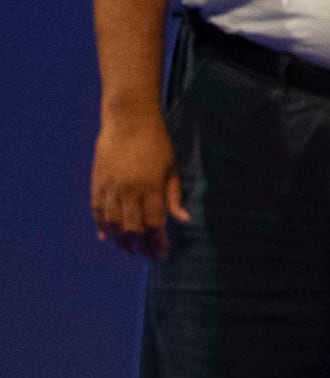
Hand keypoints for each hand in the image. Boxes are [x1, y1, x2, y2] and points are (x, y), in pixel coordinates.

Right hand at [93, 112, 188, 256]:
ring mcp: (110, 187)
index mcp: (150, 187)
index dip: (157, 242)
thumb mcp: (171, 167)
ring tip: (128, 251)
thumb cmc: (156, 142)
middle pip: (132, 228)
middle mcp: (128, 191)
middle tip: (146, 257)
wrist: (128, 120)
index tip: (161, 254)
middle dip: (140, 246)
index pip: (154, 224)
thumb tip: (184, 220)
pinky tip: (107, 237)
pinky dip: (101, 226)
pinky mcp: (97, 183)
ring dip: (120, 240)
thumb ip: (174, 196)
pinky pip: (97, 210)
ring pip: (112, 223)